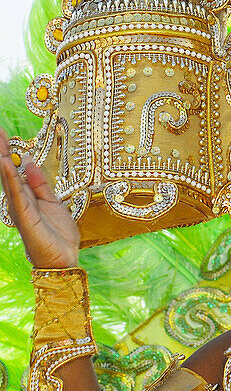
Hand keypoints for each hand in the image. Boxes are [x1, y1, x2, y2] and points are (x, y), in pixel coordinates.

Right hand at [0, 128, 79, 268]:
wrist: (63, 259)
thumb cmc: (57, 234)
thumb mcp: (52, 202)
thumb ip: (40, 184)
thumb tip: (30, 162)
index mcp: (26, 196)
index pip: (14, 169)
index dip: (8, 150)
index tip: (1, 132)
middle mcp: (19, 200)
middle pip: (7, 170)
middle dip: (2, 150)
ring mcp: (20, 208)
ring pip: (8, 179)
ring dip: (3, 159)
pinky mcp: (25, 216)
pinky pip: (17, 194)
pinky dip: (11, 178)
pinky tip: (6, 163)